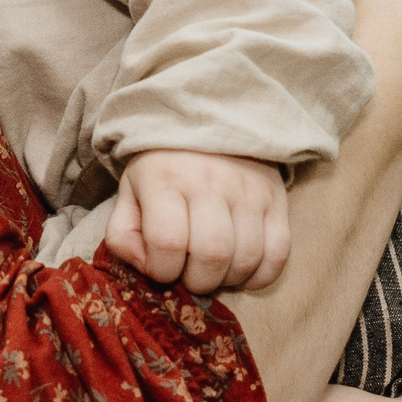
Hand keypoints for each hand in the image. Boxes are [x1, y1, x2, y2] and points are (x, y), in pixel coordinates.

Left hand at [104, 150, 291, 294]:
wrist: (209, 121)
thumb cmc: (164, 169)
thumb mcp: (130, 192)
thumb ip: (123, 235)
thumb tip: (145, 269)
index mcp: (165, 179)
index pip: (167, 241)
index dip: (162, 270)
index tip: (161, 267)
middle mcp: (210, 183)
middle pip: (211, 254)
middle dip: (197, 281)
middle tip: (190, 275)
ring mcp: (248, 190)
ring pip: (246, 257)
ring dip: (227, 279)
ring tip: (213, 271)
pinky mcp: (275, 199)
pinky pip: (278, 253)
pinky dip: (260, 275)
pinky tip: (241, 272)